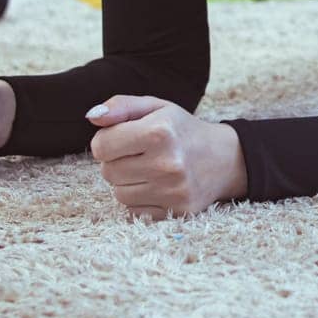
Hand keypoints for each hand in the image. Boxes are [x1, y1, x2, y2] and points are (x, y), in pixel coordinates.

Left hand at [86, 96, 246, 221]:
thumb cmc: (182, 130)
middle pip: (107, 171)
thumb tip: (92, 116)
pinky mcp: (178, 211)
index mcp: (160, 131)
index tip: (126, 137)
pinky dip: (140, 199)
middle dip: (118, 161)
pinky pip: (134, 212)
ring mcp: (173, 190)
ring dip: (128, 182)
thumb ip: (121, 106)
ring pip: (118, 194)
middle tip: (142, 153)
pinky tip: (158, 185)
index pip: (100, 146)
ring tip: (150, 169)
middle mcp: (167, 162)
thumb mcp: (156, 107)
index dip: (108, 140)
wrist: (226, 158)